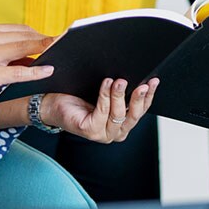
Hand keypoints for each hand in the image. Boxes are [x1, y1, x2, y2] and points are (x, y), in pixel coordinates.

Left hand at [42, 77, 159, 143]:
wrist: (53, 102)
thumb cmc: (80, 96)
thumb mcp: (106, 92)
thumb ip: (121, 89)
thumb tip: (136, 73)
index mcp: (123, 123)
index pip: (142, 110)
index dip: (149, 96)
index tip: (154, 81)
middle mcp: (115, 132)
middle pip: (134, 115)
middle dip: (139, 98)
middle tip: (143, 84)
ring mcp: (103, 134)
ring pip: (118, 114)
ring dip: (120, 95)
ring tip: (119, 80)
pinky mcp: (90, 131)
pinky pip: (102, 112)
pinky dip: (105, 96)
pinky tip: (106, 84)